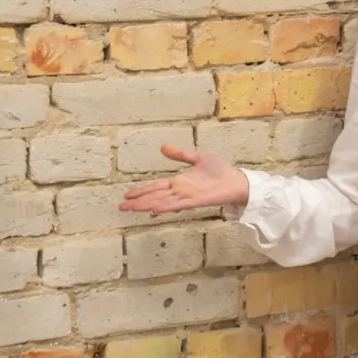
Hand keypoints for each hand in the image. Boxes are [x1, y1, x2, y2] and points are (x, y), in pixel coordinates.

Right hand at [120, 146, 249, 213]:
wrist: (236, 180)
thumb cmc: (221, 171)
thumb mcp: (198, 157)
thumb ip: (181, 155)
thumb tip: (163, 148)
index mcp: (179, 182)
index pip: (156, 187)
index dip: (142, 191)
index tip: (127, 195)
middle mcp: (180, 190)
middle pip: (155, 196)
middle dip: (138, 201)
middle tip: (121, 206)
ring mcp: (187, 196)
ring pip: (162, 201)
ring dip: (146, 205)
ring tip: (131, 209)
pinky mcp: (196, 200)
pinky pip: (177, 203)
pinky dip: (165, 206)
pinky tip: (154, 208)